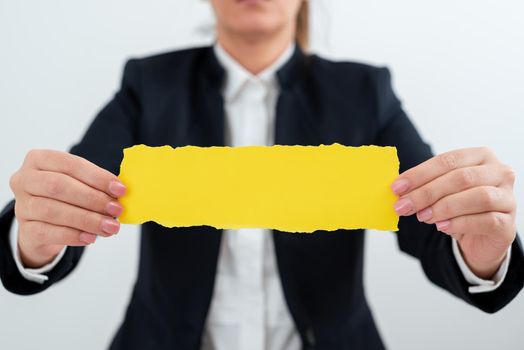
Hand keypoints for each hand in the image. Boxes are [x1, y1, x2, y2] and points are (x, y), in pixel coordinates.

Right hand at [9, 150, 125, 267]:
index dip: (97, 177)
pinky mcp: (24, 229)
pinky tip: (91, 237)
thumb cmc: (67, 198)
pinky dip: (72, 235)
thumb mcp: (80, 184)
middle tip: (116, 209)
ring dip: (87, 219)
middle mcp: (24, 179)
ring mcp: (21, 205)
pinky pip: (47, 232)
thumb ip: (97, 184)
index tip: (120, 189)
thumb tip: (121, 192)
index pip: (70, 164)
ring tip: (110, 226)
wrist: (45, 226)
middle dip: (92, 198)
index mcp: (39, 159)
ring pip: (53, 211)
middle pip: (58, 186)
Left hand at [391, 147, 516, 278]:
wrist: (480, 238)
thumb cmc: (459, 208)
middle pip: (461, 178)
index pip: (448, 161)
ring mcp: (507, 197)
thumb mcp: (440, 192)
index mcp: (480, 156)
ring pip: (478, 197)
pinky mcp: (508, 223)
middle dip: (427, 192)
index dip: (420, 174)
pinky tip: (441, 227)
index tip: (397, 187)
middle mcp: (499, 172)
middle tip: (404, 205)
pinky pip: (486, 220)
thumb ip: (424, 186)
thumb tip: (398, 189)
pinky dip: (460, 223)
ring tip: (423, 217)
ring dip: (444, 207)